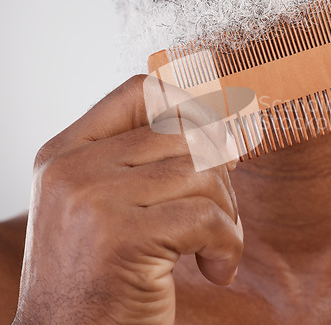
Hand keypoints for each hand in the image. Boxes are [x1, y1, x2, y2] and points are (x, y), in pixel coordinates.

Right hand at [14, 75, 242, 323]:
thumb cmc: (100, 275)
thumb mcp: (109, 206)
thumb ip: (149, 163)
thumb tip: (223, 135)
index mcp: (66, 152)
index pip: (140, 91)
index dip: (190, 106)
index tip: (217, 141)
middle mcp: (73, 168)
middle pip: (183, 132)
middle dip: (219, 172)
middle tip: (219, 212)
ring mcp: (93, 199)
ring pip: (201, 172)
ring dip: (226, 212)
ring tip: (215, 246)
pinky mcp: (121, 239)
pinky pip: (207, 218)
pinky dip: (228, 244)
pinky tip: (216, 269)